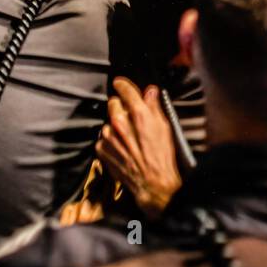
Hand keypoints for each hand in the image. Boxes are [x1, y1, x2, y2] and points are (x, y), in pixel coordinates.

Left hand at [96, 77, 183, 219]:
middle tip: (131, 117)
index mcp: (138, 114)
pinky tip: (123, 148)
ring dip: (115, 126)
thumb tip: (150, 92)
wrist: (152, 183)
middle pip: (113, 104)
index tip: (120, 83)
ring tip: (128, 138)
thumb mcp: (164, 128)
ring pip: (108, 122)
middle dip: (121, 107)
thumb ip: (154, 107)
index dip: (122, 84)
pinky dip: (110, 141)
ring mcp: (109, 137)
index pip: (125, 90)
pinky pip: (103, 138)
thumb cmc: (161, 157)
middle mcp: (120, 123)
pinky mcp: (102, 150)